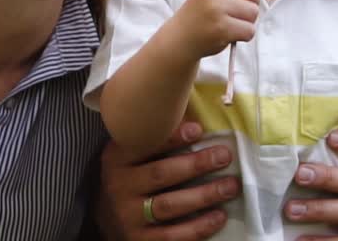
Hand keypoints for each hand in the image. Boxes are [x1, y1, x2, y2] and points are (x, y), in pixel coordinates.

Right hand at [95, 122, 241, 240]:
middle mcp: (119, 187)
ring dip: (204, 195)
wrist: (106, 220)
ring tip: (230, 185)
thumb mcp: (129, 154)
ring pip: (169, 205)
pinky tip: (219, 216)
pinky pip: (172, 235)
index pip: (144, 145)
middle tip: (224, 155)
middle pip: (161, 174)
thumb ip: (152, 136)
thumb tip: (191, 109)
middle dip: (196, 164)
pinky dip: (198, 227)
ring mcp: (129, 217)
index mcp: (116, 159)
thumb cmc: (129, 176)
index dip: (172, 137)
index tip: (199, 129)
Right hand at [170, 0, 270, 58]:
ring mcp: (217, 8)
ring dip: (248, 22)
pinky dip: (244, 35)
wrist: (180, 37)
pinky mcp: (221, 28)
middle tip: (238, 13)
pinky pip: (249, 30)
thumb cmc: (203, 13)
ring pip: (253, 12)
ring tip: (231, 24)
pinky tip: (230, 35)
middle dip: (252, 4)